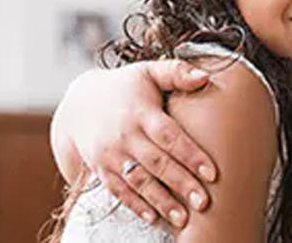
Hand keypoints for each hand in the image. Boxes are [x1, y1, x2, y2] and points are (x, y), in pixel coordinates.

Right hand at [52, 60, 217, 226]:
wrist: (79, 103)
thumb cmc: (125, 87)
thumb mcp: (147, 72)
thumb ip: (176, 72)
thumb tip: (206, 77)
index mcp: (141, 112)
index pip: (169, 135)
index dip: (191, 155)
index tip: (212, 173)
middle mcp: (126, 135)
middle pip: (157, 163)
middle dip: (181, 184)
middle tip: (204, 203)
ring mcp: (111, 154)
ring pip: (138, 181)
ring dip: (160, 201)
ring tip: (182, 219)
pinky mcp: (101, 169)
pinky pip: (119, 191)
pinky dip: (136, 205)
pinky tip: (154, 217)